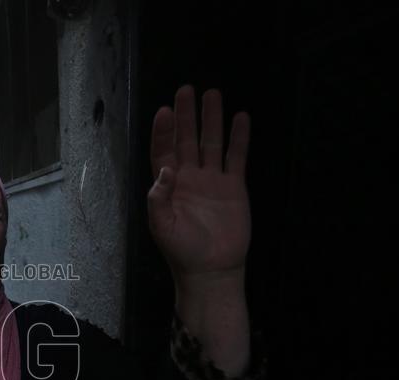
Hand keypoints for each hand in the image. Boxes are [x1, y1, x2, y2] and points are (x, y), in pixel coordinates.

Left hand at [148, 85, 250, 282]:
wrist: (212, 269)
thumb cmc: (182, 250)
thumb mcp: (161, 226)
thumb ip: (158, 198)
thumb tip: (165, 170)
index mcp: (168, 187)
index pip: (163, 152)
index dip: (163, 132)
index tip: (165, 111)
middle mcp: (189, 178)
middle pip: (187, 140)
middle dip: (186, 116)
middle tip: (186, 90)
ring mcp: (212, 180)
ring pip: (211, 142)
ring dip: (211, 119)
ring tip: (213, 94)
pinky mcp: (234, 186)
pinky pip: (237, 157)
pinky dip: (239, 138)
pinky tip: (240, 117)